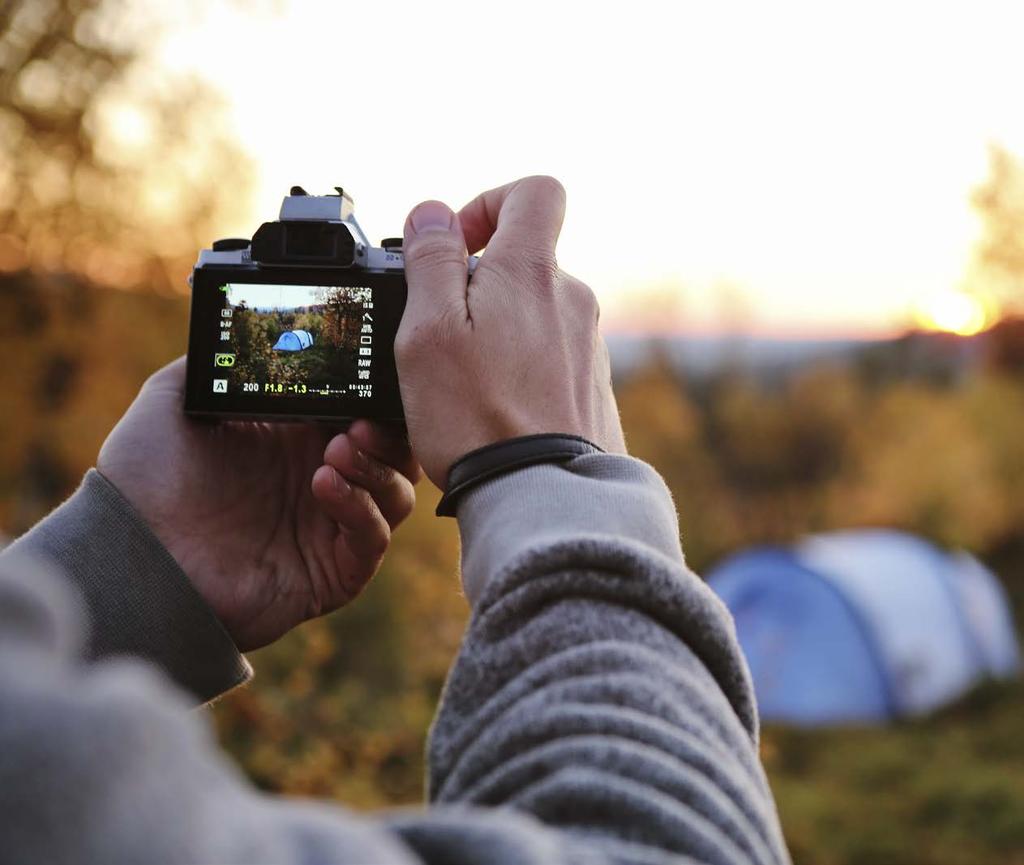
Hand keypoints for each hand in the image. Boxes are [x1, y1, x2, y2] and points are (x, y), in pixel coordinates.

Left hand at [97, 358, 419, 650]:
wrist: (132, 551)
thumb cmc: (145, 481)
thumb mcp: (173, 400)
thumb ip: (218, 361)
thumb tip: (246, 323)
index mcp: (296, 440)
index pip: (364, 413)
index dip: (376, 397)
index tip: (368, 379)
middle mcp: (321, 480)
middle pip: (396, 454)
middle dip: (390, 433)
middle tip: (359, 421)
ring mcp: (329, 528)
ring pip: (397, 495)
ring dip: (378, 467)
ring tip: (337, 449)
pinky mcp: (333, 572)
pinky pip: (372, 540)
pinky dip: (361, 509)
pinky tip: (324, 484)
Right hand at [396, 175, 626, 487]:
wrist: (541, 496)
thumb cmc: (476, 418)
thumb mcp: (429, 331)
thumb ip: (431, 261)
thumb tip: (434, 212)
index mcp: (533, 273)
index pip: (535, 192)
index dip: (489, 202)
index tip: (457, 247)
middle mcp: (574, 300)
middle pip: (526, 261)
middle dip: (479, 284)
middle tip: (442, 335)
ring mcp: (589, 345)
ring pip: (536, 313)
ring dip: (498, 331)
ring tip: (466, 384)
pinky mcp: (593, 387)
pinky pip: (552, 357)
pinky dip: (521, 369)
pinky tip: (496, 410)